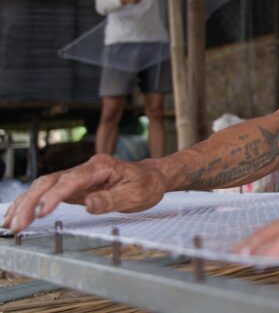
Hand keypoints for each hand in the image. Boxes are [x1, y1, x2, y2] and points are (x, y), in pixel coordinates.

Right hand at [2, 154, 166, 232]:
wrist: (152, 176)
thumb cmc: (146, 184)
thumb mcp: (136, 195)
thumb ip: (112, 199)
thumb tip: (89, 204)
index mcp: (101, 166)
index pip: (72, 179)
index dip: (54, 195)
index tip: (41, 212)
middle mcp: (86, 168)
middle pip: (51, 180)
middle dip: (31, 202)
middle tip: (18, 225)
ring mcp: (78, 176)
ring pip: (45, 185)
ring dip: (26, 204)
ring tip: (11, 224)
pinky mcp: (75, 186)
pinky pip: (49, 192)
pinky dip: (32, 203)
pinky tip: (19, 215)